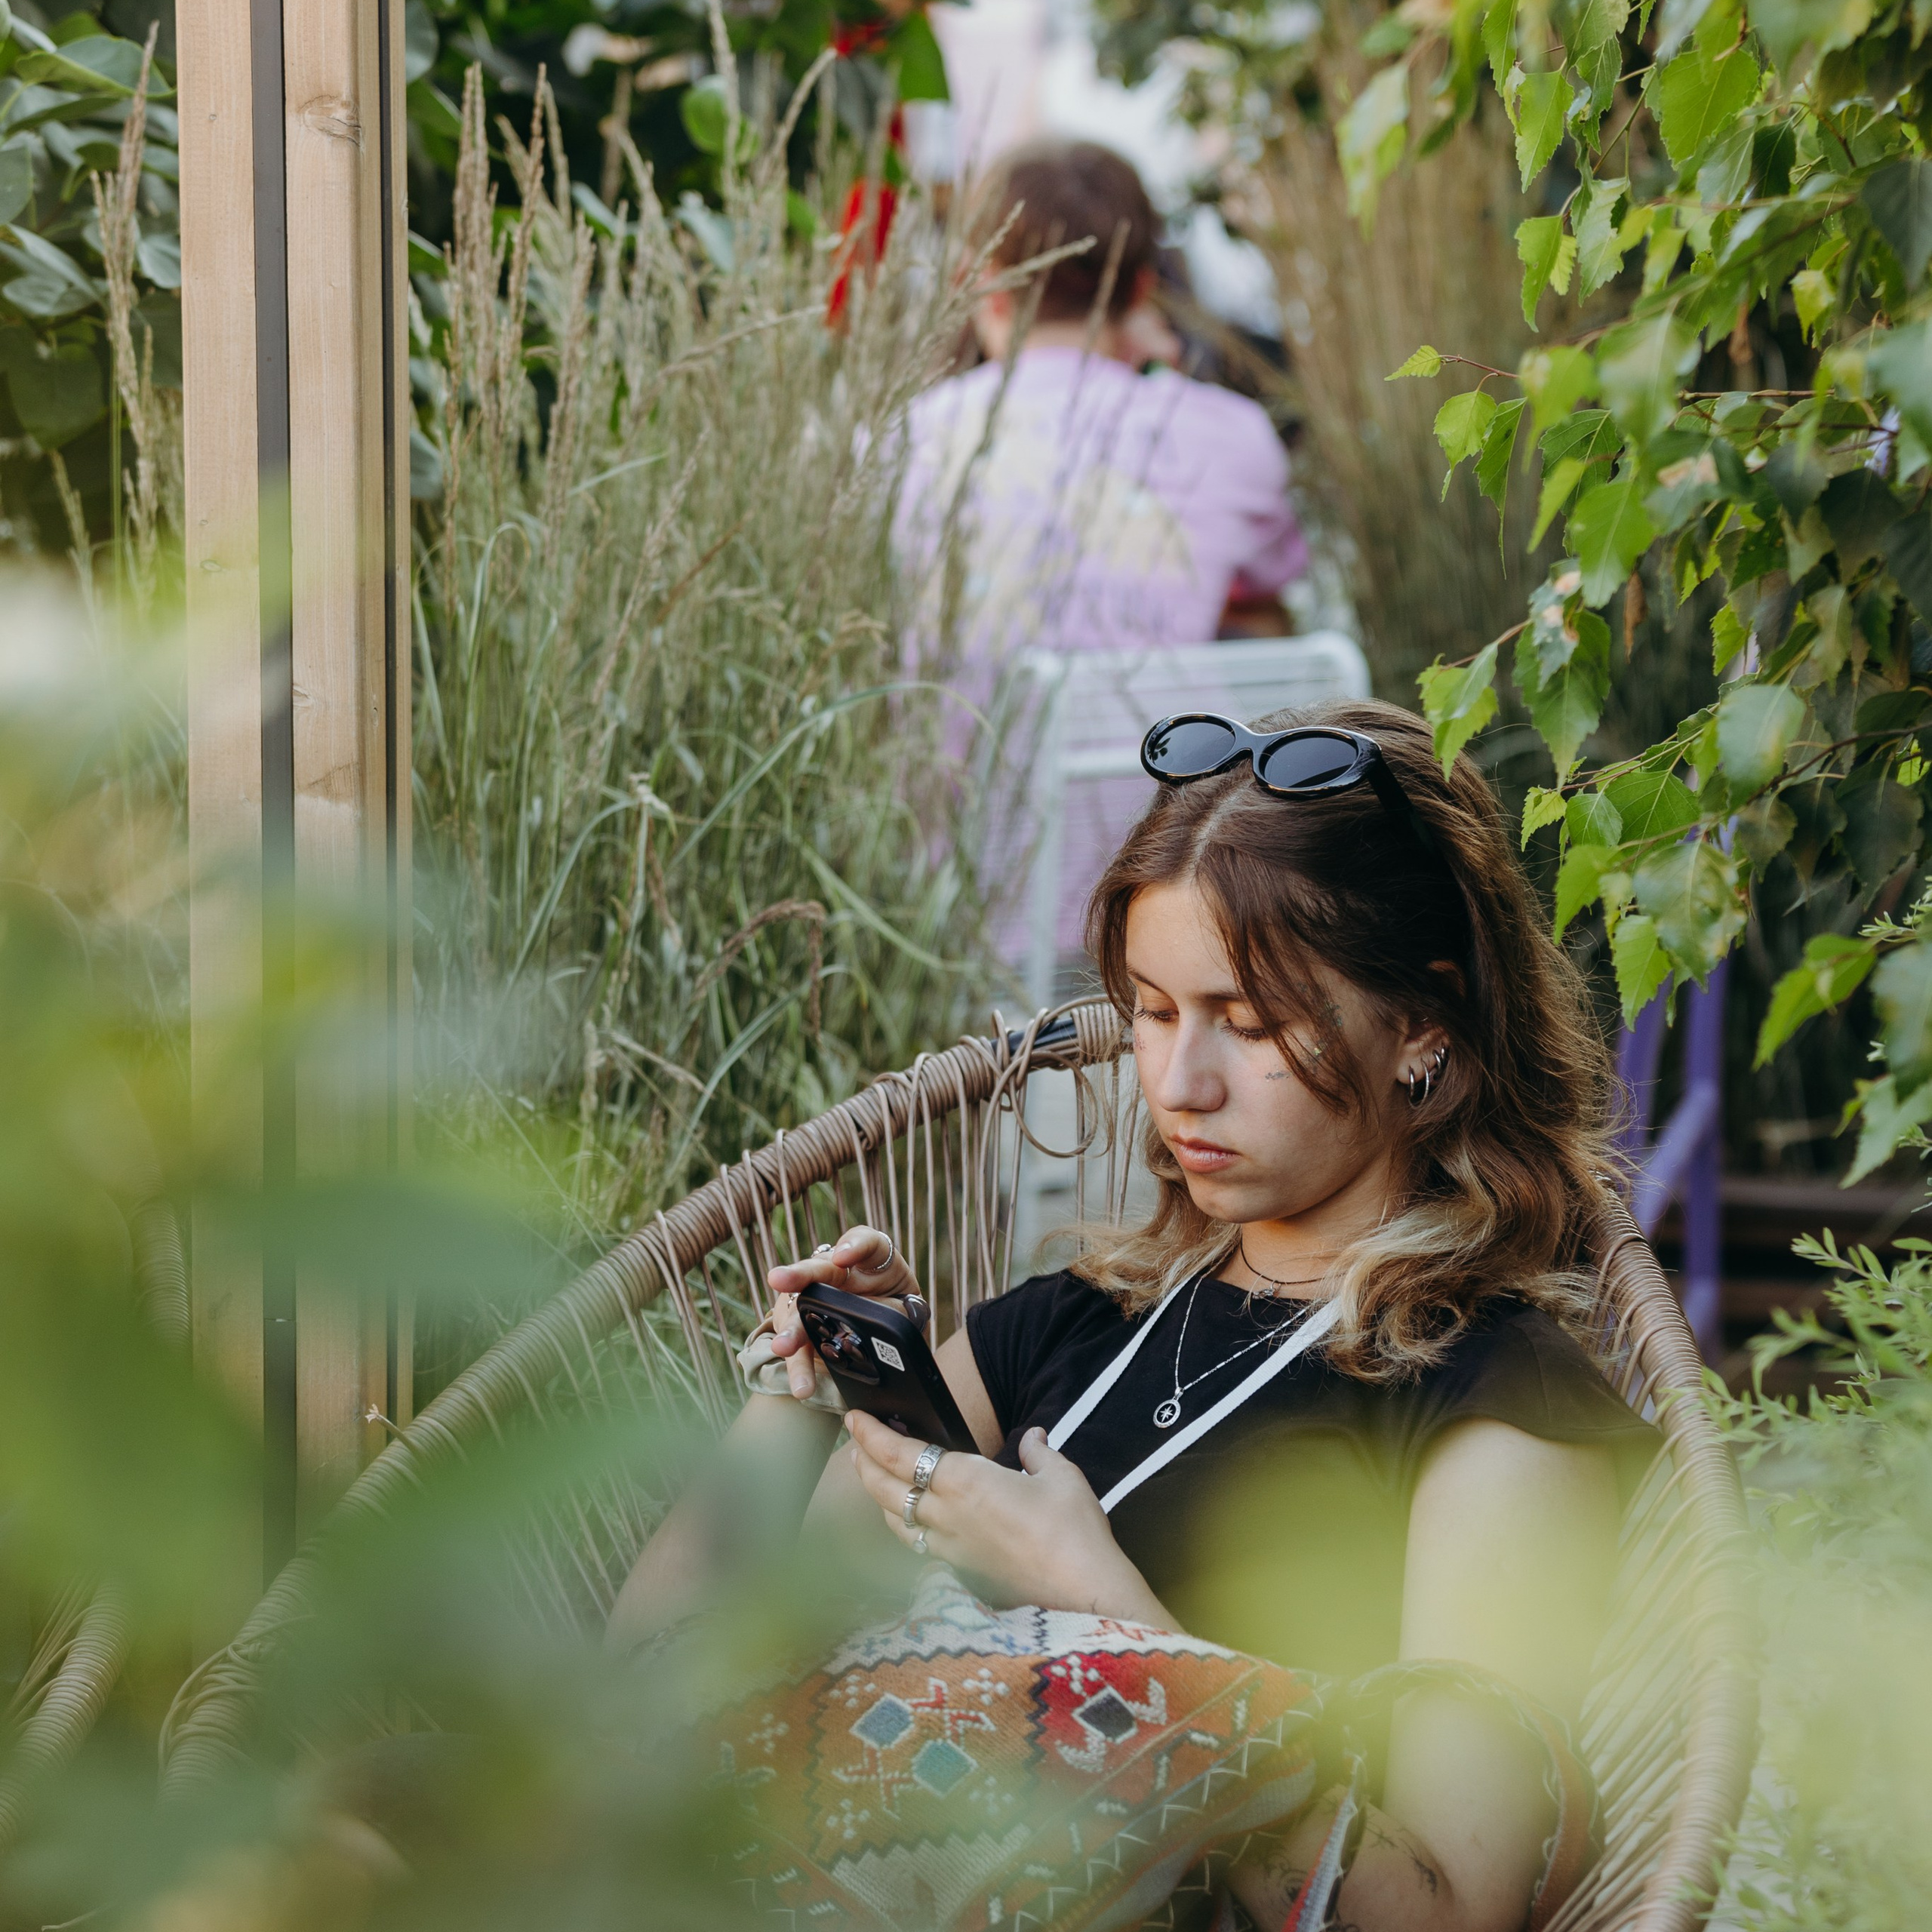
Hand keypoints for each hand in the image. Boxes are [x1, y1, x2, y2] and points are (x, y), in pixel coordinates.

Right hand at [764, 1225, 922, 1400]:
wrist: (883, 1336)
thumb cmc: (894, 1311)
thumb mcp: (907, 1306)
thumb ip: (901, 1312)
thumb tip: (896, 1334)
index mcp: (869, 1261)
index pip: (866, 1242)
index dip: (854, 1245)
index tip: (843, 1257)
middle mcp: (836, 1274)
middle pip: (818, 1269)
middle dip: (799, 1275)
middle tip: (778, 1278)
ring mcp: (814, 1300)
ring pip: (800, 1311)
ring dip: (791, 1330)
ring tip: (784, 1345)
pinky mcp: (804, 1330)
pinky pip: (800, 1348)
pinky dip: (800, 1367)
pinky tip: (801, 1384)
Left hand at [845, 1412, 1173, 1626]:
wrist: (1083, 1593)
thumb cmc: (1073, 1530)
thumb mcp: (1061, 1475)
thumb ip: (1039, 1452)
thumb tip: (1034, 1436)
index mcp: (965, 1481)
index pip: (901, 1455)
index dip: (871, 1435)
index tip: (855, 1419)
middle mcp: (947, 1515)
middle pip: (885, 1489)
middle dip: (863, 1462)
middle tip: (855, 1443)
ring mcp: (951, 1548)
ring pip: (896, 1520)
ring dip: (878, 1496)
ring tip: (873, 1477)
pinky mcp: (961, 1573)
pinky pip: (918, 1545)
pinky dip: (904, 1526)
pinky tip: (910, 1520)